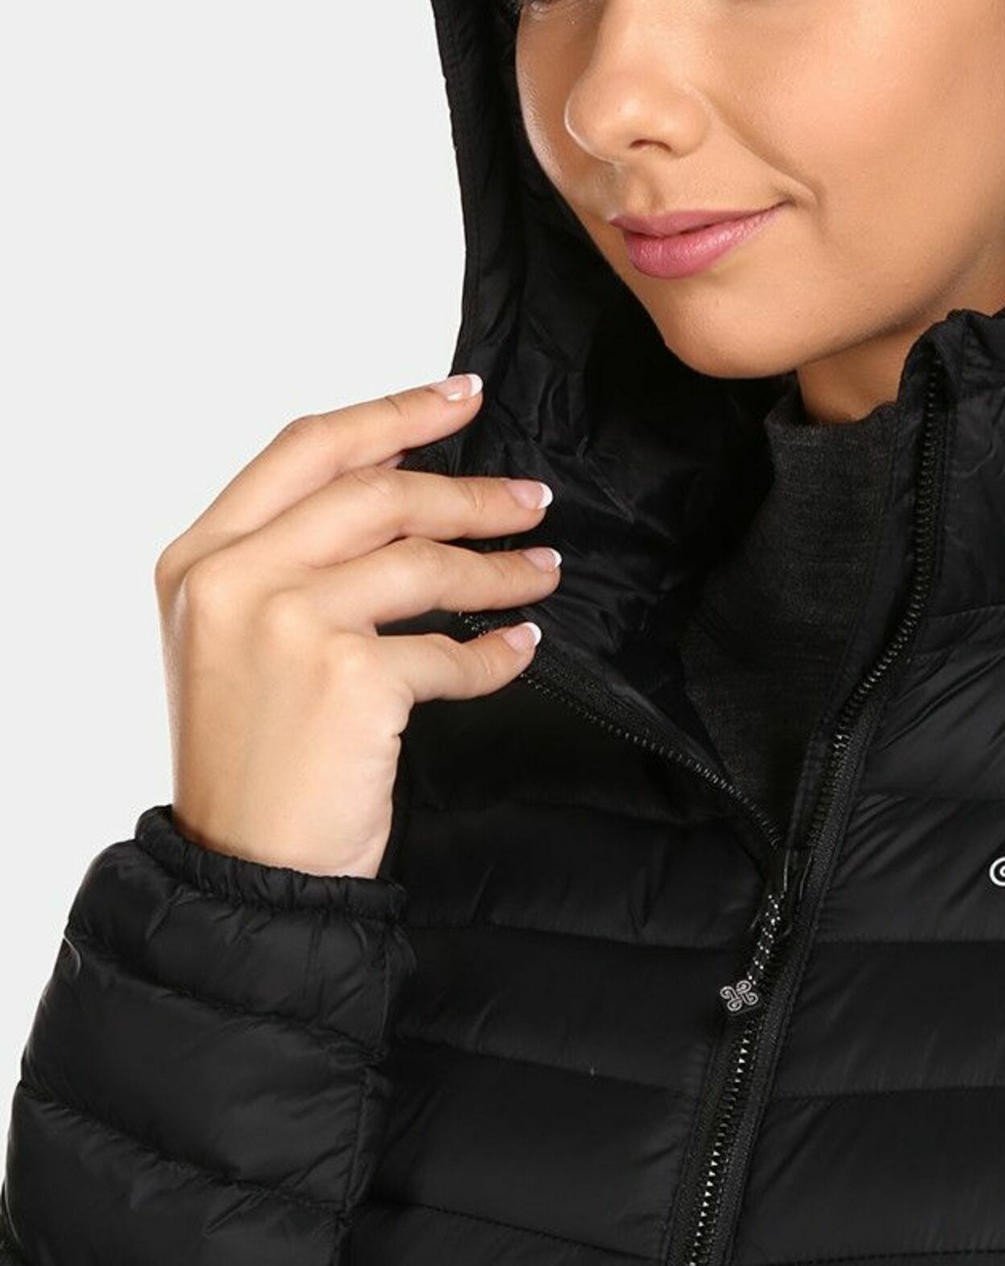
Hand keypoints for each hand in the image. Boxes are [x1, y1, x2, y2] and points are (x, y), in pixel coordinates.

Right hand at [154, 372, 558, 878]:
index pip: (309, 448)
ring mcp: (288, 625)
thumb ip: (293, 554)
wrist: (245, 870)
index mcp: (199, 557)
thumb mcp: (235, 636)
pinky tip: (518, 649)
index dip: (394, 413)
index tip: (462, 394)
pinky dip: (494, 652)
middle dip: (469, 492)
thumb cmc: (252, 756)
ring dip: (497, 568)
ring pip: (423, 563)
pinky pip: (449, 650)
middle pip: (379, 495)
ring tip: (543, 570)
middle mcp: (233, 580)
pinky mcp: (348, 679)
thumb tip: (401, 476)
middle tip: (532, 499)